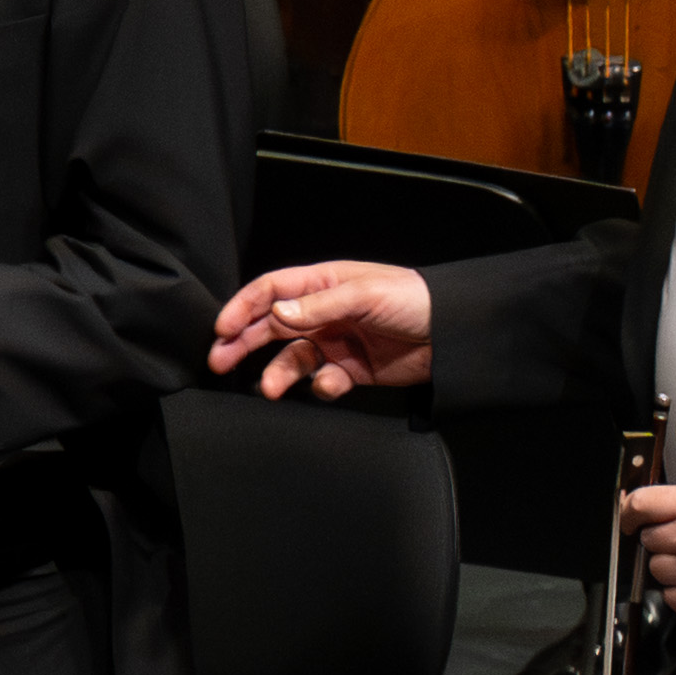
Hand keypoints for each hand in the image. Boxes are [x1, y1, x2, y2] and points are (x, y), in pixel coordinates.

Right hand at [213, 257, 438, 394]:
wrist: (456, 334)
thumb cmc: (415, 300)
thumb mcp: (365, 295)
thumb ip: (317, 307)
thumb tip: (275, 312)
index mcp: (323, 285)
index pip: (270, 291)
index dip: (242, 308)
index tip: (222, 330)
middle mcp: (323, 313)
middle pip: (270, 327)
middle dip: (242, 344)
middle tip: (219, 361)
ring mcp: (336, 342)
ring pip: (291, 359)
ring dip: (278, 374)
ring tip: (270, 389)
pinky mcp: (351, 370)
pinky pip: (323, 381)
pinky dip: (321, 387)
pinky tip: (333, 384)